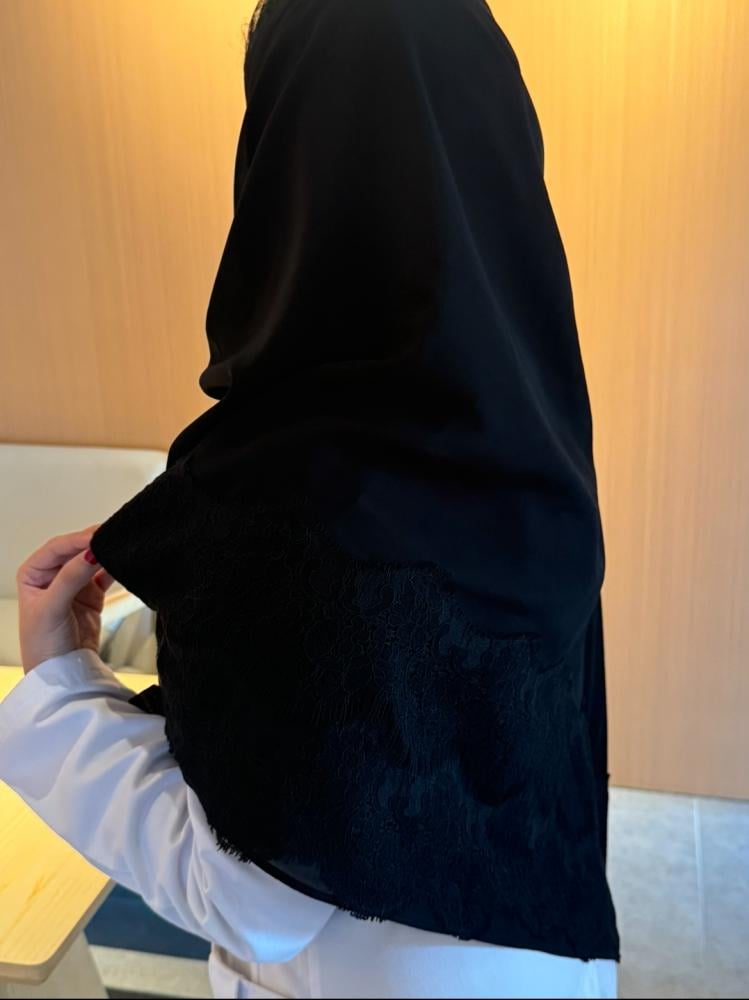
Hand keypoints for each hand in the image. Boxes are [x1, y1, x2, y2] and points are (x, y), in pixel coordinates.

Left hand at [16, 525, 115, 673]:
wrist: (63, 675)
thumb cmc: (43, 647)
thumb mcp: (52, 609)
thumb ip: (71, 578)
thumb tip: (90, 552)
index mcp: (33, 574)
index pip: (56, 548)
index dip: (77, 539)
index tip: (98, 535)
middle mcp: (51, 576)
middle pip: (76, 550)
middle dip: (93, 542)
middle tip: (113, 536)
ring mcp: (73, 585)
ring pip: (91, 560)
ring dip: (105, 554)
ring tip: (119, 546)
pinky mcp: (91, 595)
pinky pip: (105, 575)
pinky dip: (114, 569)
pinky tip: (122, 563)